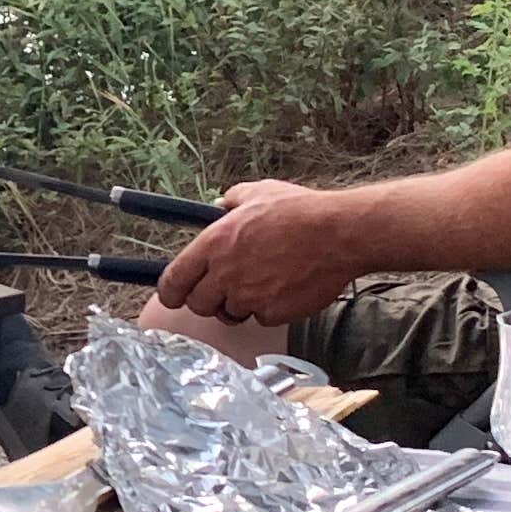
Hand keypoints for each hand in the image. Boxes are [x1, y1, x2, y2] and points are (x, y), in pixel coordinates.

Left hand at [152, 179, 370, 326]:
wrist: (340, 233)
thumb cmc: (300, 211)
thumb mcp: (258, 192)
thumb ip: (230, 200)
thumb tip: (217, 205)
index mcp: (213, 244)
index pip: (173, 280)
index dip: (170, 292)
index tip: (174, 294)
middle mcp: (226, 274)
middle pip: (198, 304)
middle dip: (207, 300)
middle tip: (224, 287)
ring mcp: (249, 297)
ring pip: (229, 313)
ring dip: (239, 304)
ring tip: (261, 282)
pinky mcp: (273, 313)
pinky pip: (260, 318)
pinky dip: (268, 309)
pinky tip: (283, 288)